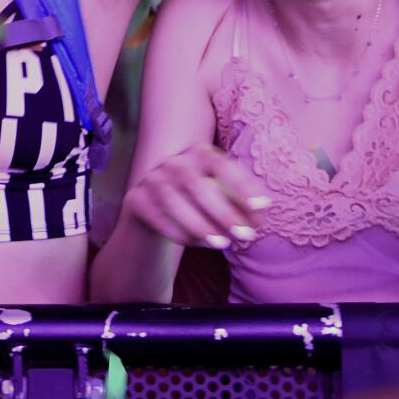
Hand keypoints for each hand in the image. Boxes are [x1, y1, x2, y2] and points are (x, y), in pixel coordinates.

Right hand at [120, 143, 268, 250]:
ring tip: (223, 245)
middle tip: (245, 235)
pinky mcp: (135, 199)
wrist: (153, 216)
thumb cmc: (197, 205)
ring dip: (200, 224)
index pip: (222, 165)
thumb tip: (263, 212)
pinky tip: (196, 244)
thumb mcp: (220, 199)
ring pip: (173, 200)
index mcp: (198, 153)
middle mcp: (173, 161)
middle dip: (223, 211)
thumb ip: (241, 204)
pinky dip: (176, 231)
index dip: (242, 185)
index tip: (262, 207)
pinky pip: (155, 215)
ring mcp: (151, 179)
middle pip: (196, 184)